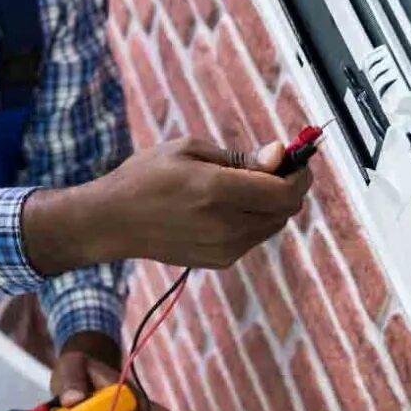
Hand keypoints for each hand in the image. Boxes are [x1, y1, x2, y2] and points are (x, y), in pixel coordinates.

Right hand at [30, 138, 310, 272]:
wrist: (111, 222)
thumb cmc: (145, 177)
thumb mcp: (188, 150)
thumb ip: (240, 157)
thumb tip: (279, 154)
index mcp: (217, 191)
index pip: (286, 190)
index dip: (299, 173)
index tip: (295, 158)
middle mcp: (226, 225)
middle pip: (287, 209)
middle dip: (287, 186)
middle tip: (269, 167)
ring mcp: (224, 248)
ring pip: (274, 224)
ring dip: (270, 204)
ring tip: (239, 187)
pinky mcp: (219, 261)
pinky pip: (254, 237)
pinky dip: (252, 220)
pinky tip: (224, 207)